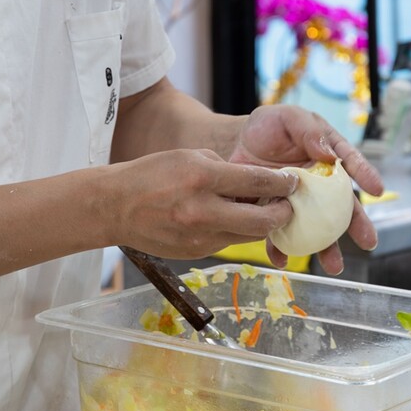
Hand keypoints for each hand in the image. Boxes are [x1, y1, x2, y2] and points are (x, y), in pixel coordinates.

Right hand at [114, 148, 297, 258]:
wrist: (115, 206)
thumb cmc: (151, 174)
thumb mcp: (189, 156)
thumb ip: (224, 168)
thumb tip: (255, 181)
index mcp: (202, 177)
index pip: (257, 182)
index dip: (283, 183)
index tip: (294, 181)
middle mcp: (203, 210)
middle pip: (263, 220)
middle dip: (283, 213)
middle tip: (289, 205)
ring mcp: (199, 236)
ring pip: (249, 236)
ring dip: (262, 225)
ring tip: (266, 212)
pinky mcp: (196, 253)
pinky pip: (228, 242)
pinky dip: (237, 231)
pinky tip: (236, 221)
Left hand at [227, 105, 383, 274]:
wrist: (234, 144)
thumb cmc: (267, 127)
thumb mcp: (288, 117)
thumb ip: (308, 130)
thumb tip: (329, 154)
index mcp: (328, 156)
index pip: (351, 164)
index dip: (366, 175)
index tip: (377, 190)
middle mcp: (319, 183)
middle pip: (342, 205)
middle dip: (357, 225)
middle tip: (368, 242)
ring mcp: (299, 202)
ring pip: (317, 227)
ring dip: (326, 247)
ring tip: (334, 266)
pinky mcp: (275, 214)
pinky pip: (281, 234)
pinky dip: (281, 249)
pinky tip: (282, 259)